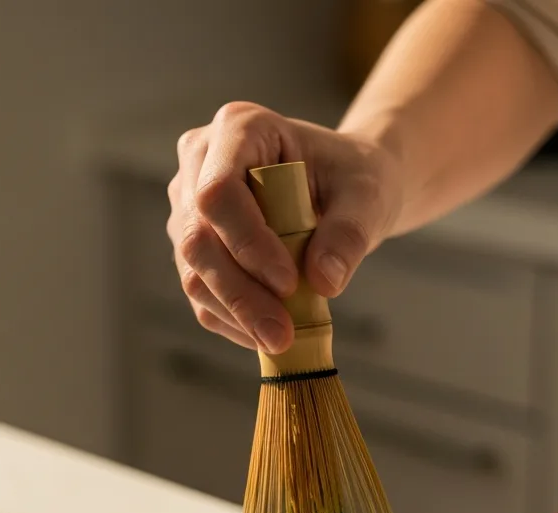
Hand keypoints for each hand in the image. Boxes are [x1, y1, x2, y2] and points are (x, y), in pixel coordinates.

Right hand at [167, 102, 402, 352]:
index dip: (247, 243)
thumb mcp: (368, 196)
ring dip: (236, 314)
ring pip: (194, 273)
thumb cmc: (353, 180)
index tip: (290, 283)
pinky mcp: (193, 251)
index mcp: (238, 128)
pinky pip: (203, 296)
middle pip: (198, 237)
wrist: (343, 190)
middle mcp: (200, 163)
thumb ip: (350, 232)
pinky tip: (267, 336)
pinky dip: (234, 323)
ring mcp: (189, 209)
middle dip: (240, 293)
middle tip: (281, 335)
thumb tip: (325, 281)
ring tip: (281, 340)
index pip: (218, 191)